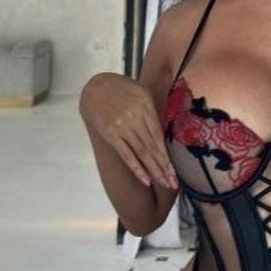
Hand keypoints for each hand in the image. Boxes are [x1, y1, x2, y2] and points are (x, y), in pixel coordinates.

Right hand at [79, 73, 178, 188]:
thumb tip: (163, 134)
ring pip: (142, 152)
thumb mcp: (142, 92)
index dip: (168, 156)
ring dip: (154, 170)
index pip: (159, 136)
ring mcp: (122, 126)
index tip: (175, 171)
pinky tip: (146, 180)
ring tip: (164, 183)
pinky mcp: (110, 134)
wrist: (95, 86)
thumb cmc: (122, 89)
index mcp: (146, 105)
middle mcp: (135, 117)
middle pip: (153, 147)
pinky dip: (136, 168)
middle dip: (164, 167)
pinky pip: (125, 154)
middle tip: (173, 184)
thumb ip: (153, 111)